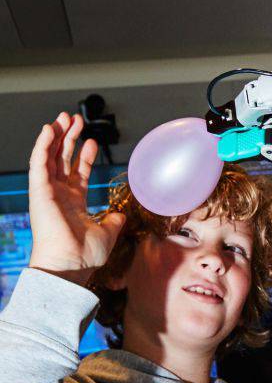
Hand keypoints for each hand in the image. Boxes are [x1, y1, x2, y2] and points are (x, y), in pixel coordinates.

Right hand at [27, 112, 126, 284]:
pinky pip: (39, 162)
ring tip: (64, 117)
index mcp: (73, 203)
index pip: (78, 173)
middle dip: (69, 139)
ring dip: (56, 136)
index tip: (92, 142)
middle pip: (62, 160)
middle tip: (75, 120)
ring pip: (50, 156)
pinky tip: (49, 129)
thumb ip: (114, 220)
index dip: (84, 156)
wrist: (70, 265)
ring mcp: (47, 192)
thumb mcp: (107, 232)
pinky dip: (43, 145)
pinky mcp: (39, 190)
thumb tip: (121, 215)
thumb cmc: (85, 255)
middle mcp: (59, 195)